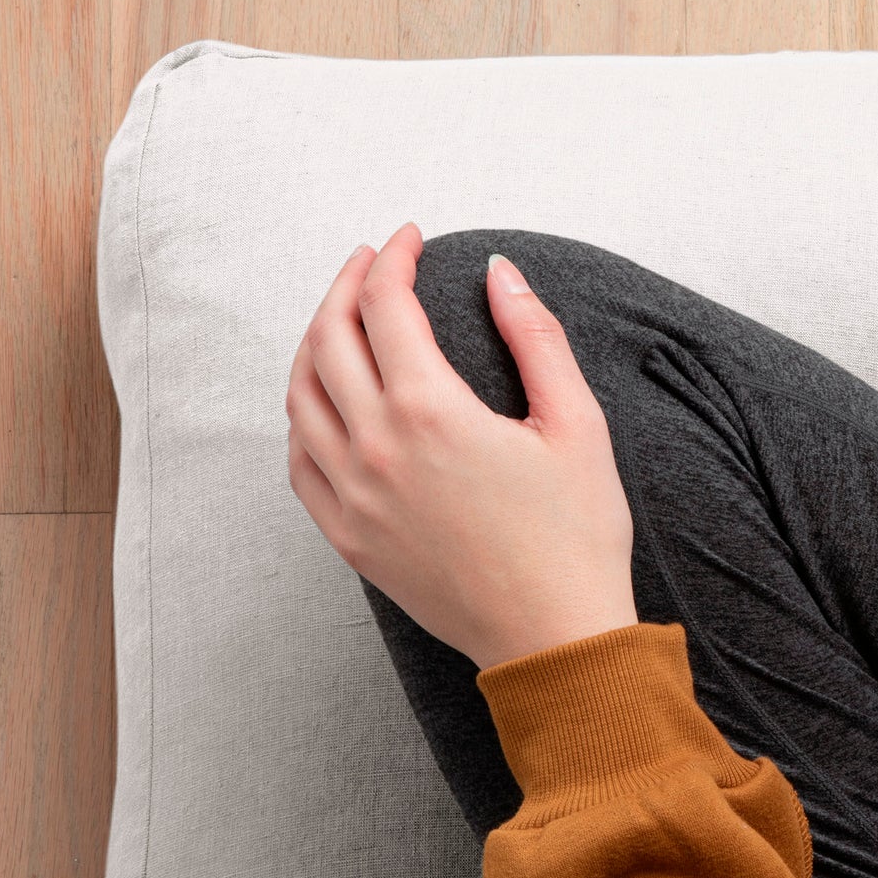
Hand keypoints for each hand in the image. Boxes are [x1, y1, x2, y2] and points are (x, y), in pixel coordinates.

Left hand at [286, 223, 638, 670]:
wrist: (554, 638)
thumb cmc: (576, 537)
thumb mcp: (578, 424)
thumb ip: (535, 336)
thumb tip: (499, 272)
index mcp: (431, 411)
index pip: (385, 305)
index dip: (393, 258)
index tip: (409, 239)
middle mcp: (376, 449)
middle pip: (328, 339)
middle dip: (346, 286)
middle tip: (371, 264)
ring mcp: (353, 498)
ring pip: (300, 397)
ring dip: (314, 344)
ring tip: (342, 322)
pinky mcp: (349, 539)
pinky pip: (300, 462)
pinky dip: (304, 417)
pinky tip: (327, 403)